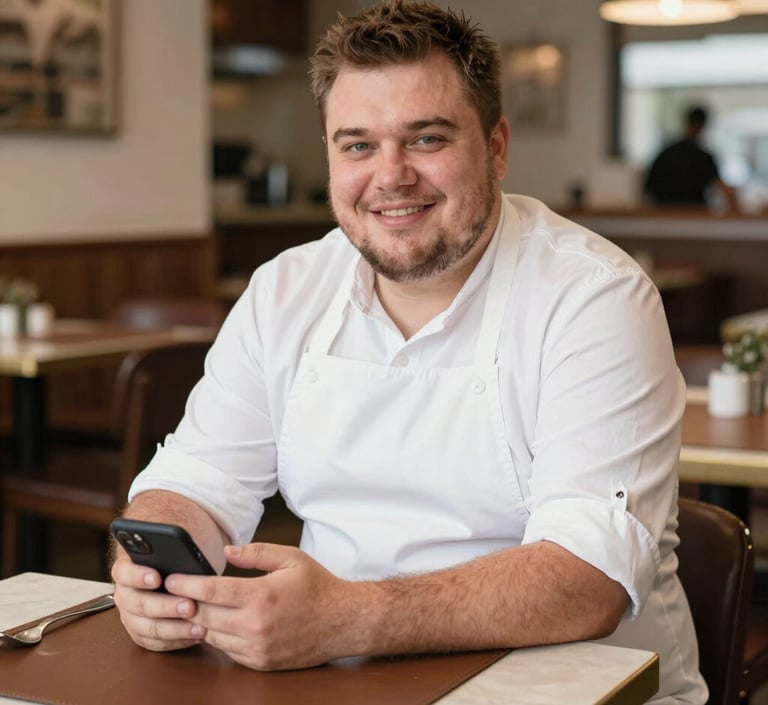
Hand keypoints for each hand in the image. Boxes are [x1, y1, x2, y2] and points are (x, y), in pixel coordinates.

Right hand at [111, 555, 203, 651]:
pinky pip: (156, 643)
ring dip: (174, 629)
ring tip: (200, 626)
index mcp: (126, 569)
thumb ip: (174, 551)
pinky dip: (177, 641)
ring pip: (147, 628)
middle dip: (166, 606)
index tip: (157, 577)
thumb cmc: (174, 555)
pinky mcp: (142, 633)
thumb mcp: (174, 547)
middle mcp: (124, 594)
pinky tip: (196, 634)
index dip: (139, 576)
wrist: (171, 567)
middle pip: (138, 604)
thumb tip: (190, 559)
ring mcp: (131, 616)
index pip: (125, 572)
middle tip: (190, 606)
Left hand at [164, 543, 365, 669]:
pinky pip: (227, 651)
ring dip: (200, 622)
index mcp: (261, 596)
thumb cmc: (318, 587)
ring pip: (211, 636)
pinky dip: (219, 637)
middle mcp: (255, 626)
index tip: (171, 579)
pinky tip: (218, 623)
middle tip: (173, 593)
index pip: (209, 592)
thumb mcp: (290, 558)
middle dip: (185, 604)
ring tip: (192, 607)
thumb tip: (226, 550)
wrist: (344, 622)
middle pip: (203, 616)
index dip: (186, 585)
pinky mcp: (260, 662)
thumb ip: (255, 552)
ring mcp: (257, 648)